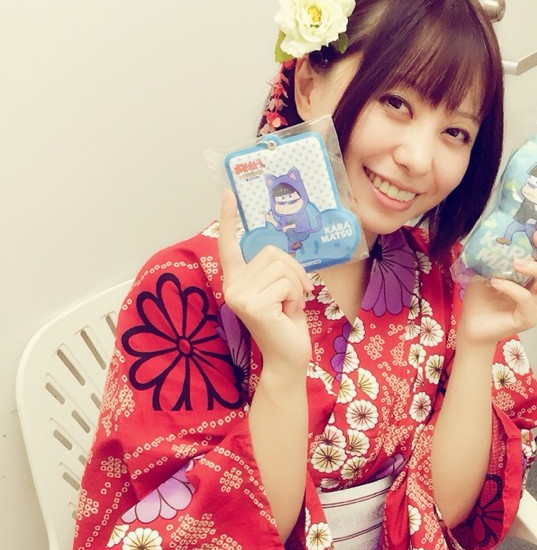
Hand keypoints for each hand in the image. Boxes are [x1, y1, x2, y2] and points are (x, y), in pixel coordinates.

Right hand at [218, 190, 313, 371]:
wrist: (289, 356)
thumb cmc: (287, 322)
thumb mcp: (281, 289)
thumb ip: (275, 270)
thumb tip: (279, 256)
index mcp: (237, 279)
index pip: (228, 245)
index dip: (227, 218)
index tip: (227, 193)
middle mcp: (232, 285)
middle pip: (272, 253)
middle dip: (294, 271)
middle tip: (293, 296)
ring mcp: (239, 295)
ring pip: (282, 268)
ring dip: (296, 286)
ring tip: (288, 306)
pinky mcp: (252, 305)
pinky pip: (286, 284)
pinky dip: (296, 297)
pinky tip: (287, 314)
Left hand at [458, 214, 536, 347]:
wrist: (471, 327)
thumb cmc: (481, 297)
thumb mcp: (486, 266)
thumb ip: (496, 250)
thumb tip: (496, 222)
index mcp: (535, 272)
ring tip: (516, 263)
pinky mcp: (528, 318)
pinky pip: (526, 299)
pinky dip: (510, 287)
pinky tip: (495, 282)